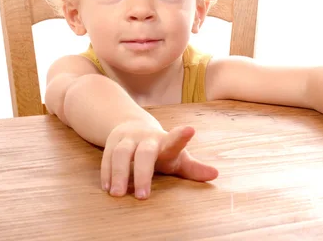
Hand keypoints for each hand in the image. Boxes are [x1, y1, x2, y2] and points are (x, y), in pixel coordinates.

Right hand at [101, 121, 218, 199]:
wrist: (132, 125)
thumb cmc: (161, 148)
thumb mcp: (177, 157)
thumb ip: (193, 168)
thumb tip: (216, 175)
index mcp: (165, 142)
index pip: (175, 139)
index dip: (182, 136)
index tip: (191, 129)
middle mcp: (146, 138)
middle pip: (145, 153)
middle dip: (143, 173)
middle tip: (143, 196)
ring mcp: (128, 139)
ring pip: (121, 153)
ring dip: (119, 173)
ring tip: (118, 194)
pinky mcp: (112, 142)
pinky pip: (106, 157)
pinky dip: (106, 173)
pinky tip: (108, 188)